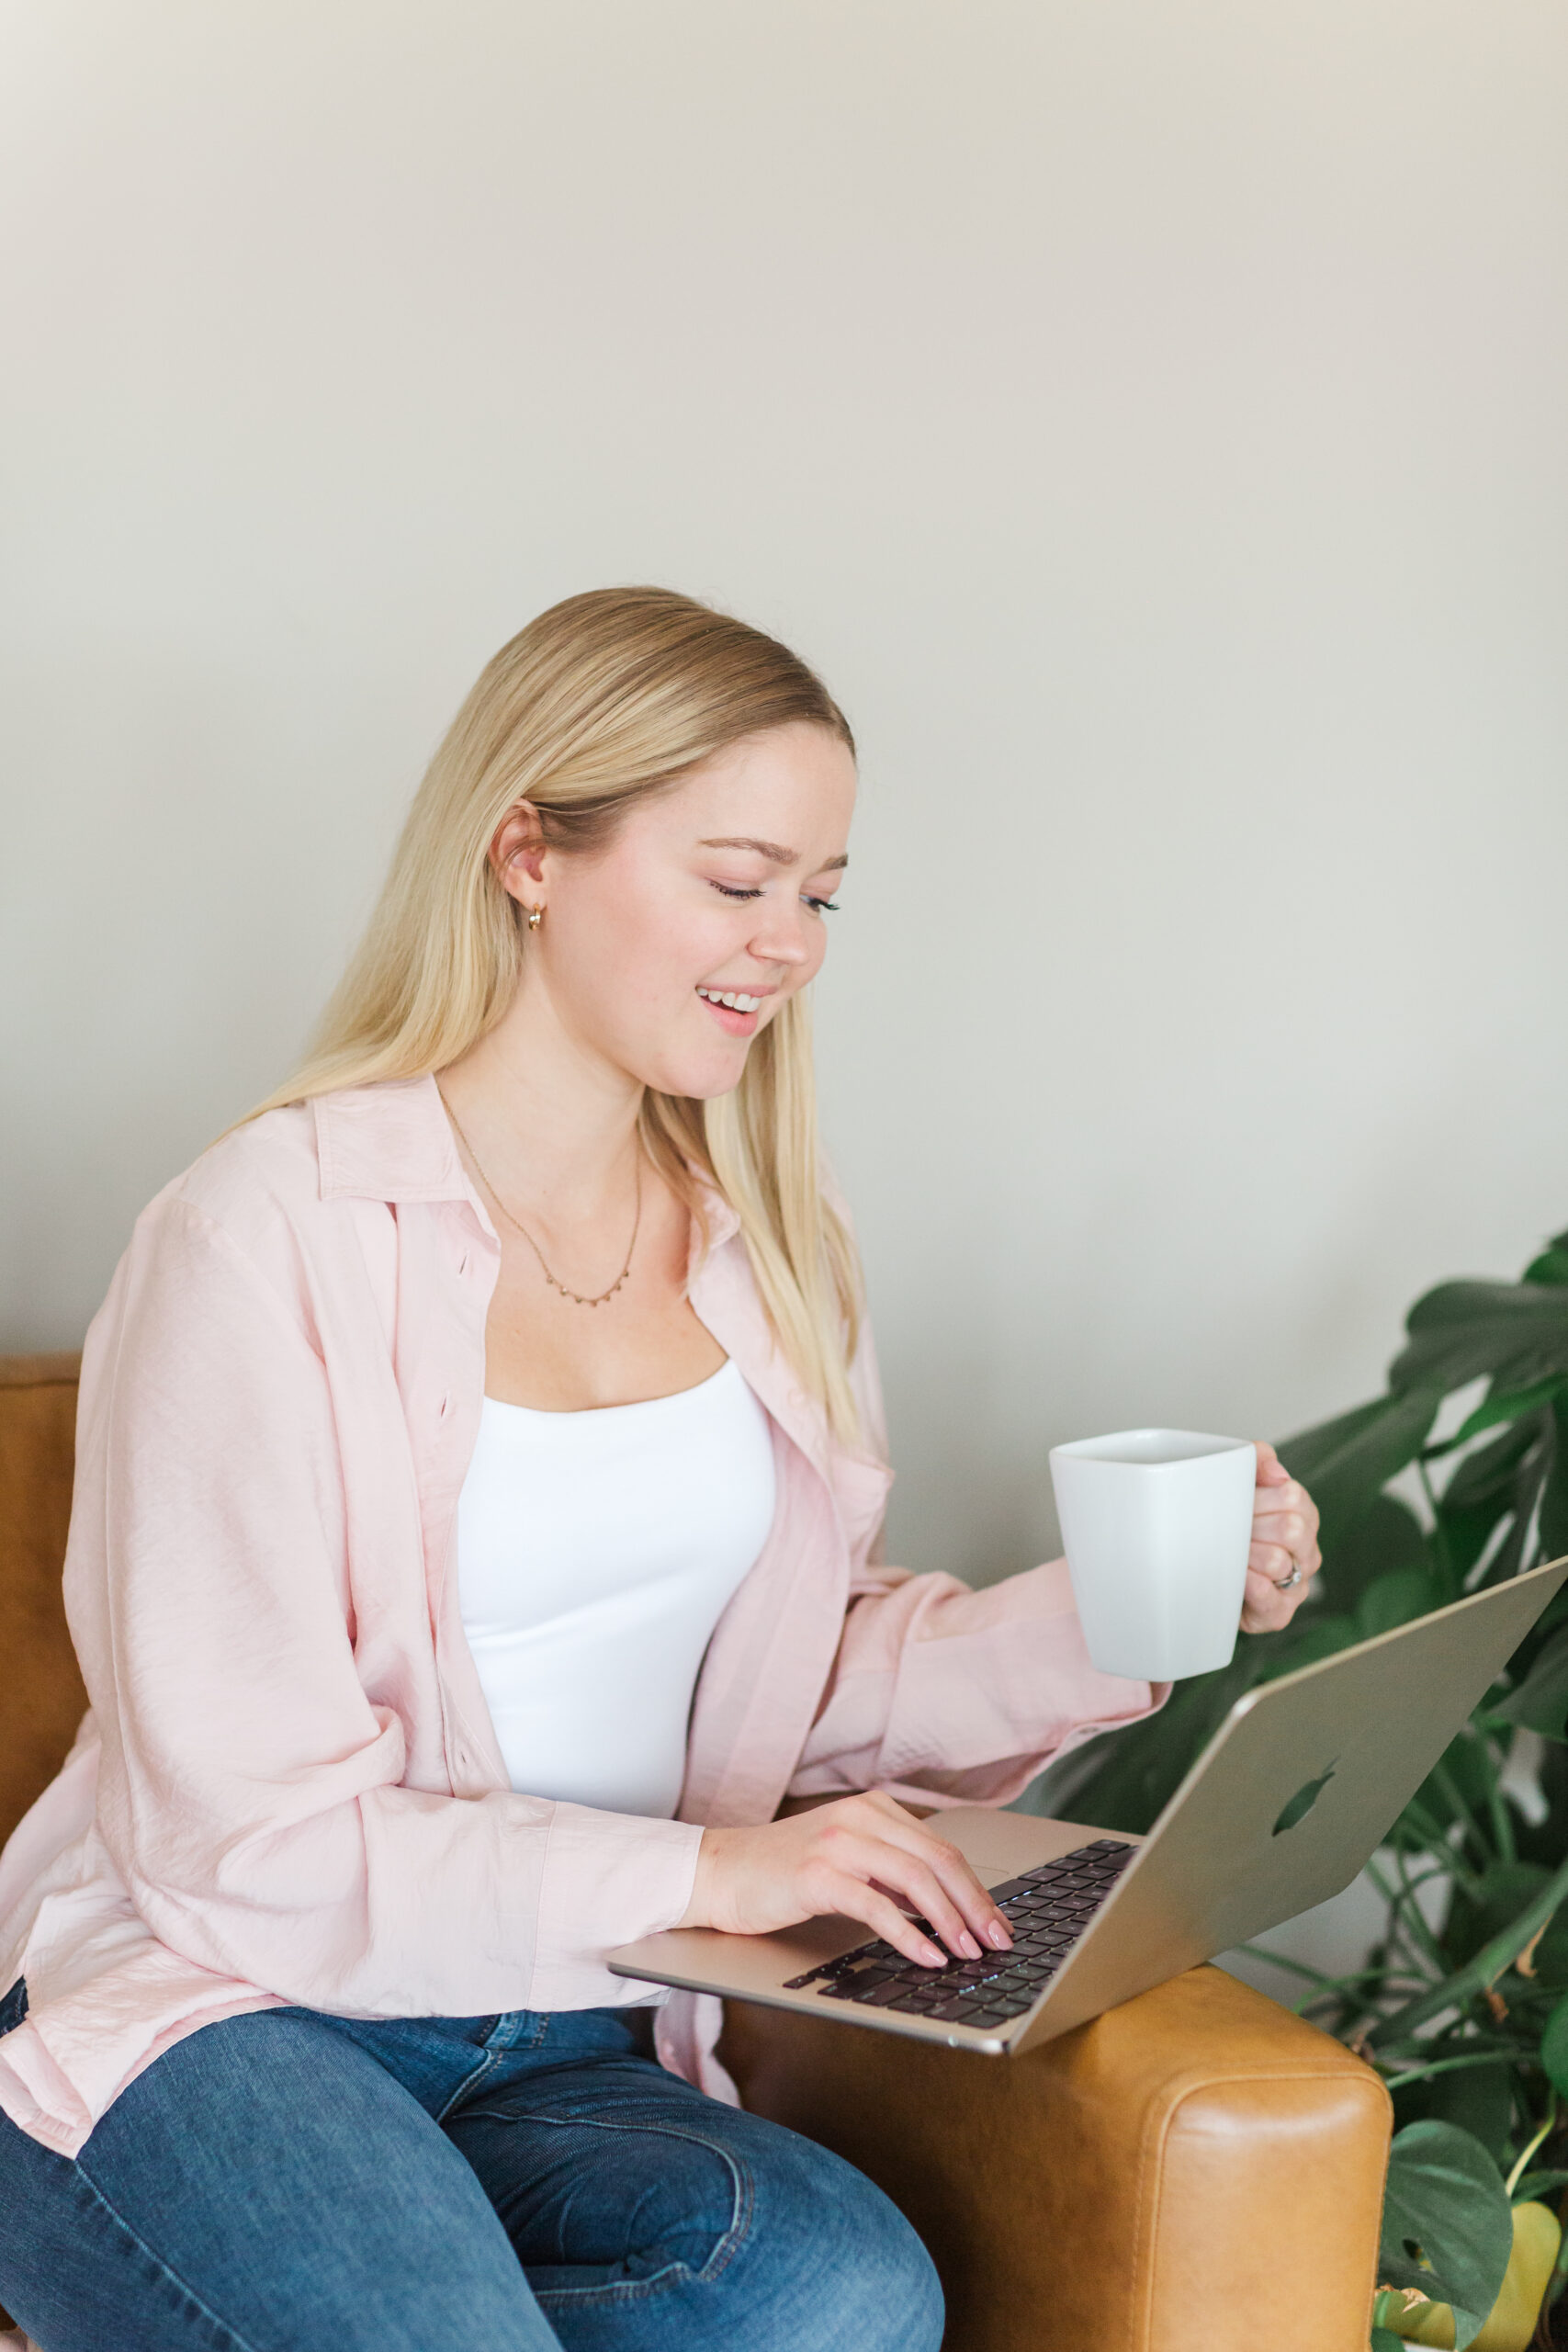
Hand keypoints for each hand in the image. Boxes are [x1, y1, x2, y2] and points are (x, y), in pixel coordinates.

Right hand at [676, 1789, 1014, 1969]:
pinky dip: (909, 1935)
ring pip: (915, 1878)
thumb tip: (945, 1910)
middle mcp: (860, 1816)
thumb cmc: (780, 1873)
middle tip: (997, 1941)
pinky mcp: (816, 1875)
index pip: (942, 1847)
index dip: (976, 1888)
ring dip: (950, 1920)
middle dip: (975, 1905)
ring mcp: (837, 1843)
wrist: (718, 1871)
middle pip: (938, 1859)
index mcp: (873, 1808)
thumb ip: (890, 1875)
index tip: (998, 1923)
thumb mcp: (846, 1861)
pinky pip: (877, 1906)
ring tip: (969, 1952)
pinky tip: (927, 1956)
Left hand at [1242, 1441, 1320, 1633]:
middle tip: (1229, 1527)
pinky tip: (1239, 1577)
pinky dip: (1252, 1586)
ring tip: (1229, 1553)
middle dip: (1252, 1524)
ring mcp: (1296, 1584)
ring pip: (1278, 1562)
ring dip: (1246, 1554)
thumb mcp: (1242, 1487)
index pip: (1292, 1495)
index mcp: (1302, 1515)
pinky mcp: (1279, 1613)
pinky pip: (1271, 1600)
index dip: (1258, 1496)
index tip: (1235, 1501)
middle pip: (1291, 1527)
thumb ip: (1257, 1461)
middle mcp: (1306, 1550)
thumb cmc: (1230, 1526)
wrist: (1205, 1573)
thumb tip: (1274, 1469)